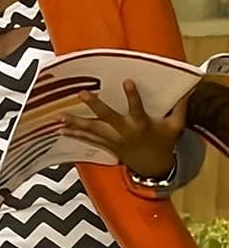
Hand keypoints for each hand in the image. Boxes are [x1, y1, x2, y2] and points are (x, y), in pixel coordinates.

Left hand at [60, 80, 186, 178]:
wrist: (153, 167)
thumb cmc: (164, 142)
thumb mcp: (176, 126)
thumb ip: (179, 107)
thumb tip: (188, 88)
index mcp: (142, 124)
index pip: (137, 107)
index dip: (133, 95)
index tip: (127, 80)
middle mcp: (124, 131)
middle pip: (108, 117)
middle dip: (95, 106)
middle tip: (82, 93)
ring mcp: (113, 140)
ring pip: (92, 130)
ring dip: (75, 123)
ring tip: (58, 117)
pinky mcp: (106, 145)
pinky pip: (88, 140)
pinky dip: (74, 134)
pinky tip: (59, 129)